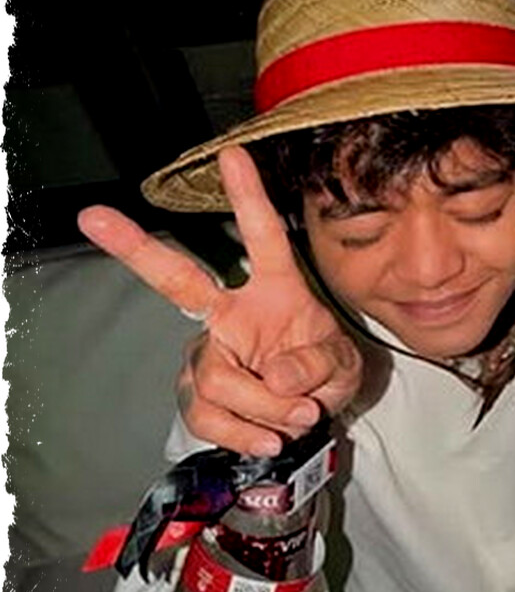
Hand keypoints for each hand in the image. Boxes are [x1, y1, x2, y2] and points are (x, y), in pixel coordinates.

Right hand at [77, 146, 360, 456]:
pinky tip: (268, 438)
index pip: (263, 238)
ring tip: (297, 416)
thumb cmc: (326, 374)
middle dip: (135, 248)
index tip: (233, 153)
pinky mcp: (196, 393)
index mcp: (277, 291)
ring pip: (216, 379)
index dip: (249, 197)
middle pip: (179, 281)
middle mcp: (232, 313)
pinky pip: (207, 415)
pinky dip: (244, 433)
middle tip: (94, 217)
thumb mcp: (343, 367)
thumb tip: (280, 379)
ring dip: (265, 409)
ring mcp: (209, 352)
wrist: (310, 420)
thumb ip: (319, 364)